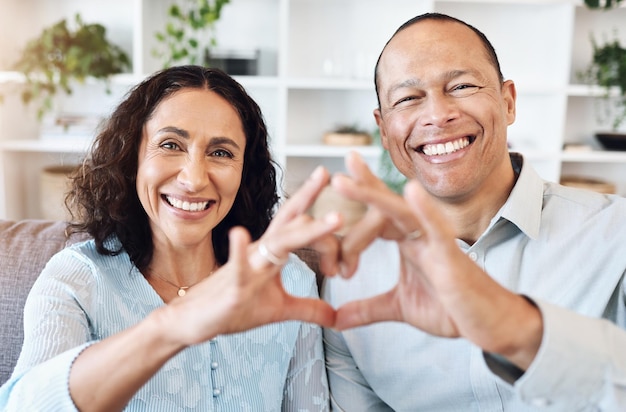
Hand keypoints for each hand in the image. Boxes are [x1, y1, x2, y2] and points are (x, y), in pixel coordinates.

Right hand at [160, 166, 342, 345]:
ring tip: (333, 219)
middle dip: (307, 196)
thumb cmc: (231, 309)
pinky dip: (239, 250)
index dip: (324, 227)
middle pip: (289, 220)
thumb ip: (307, 308)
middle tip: (326, 172)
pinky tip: (239, 234)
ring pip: (278, 242)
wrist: (191, 322)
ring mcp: (246, 265)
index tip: (347, 243)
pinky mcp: (232, 285)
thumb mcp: (278, 310)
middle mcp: (260, 251)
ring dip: (306, 231)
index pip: (298, 224)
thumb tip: (336, 317)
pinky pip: (237, 266)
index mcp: (271, 252)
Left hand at [331, 152, 542, 368]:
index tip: (334, 190)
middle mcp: (420, 236)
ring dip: (373, 195)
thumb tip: (335, 320)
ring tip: (348, 174)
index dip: (359, 204)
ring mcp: (436, 243)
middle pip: (387, 207)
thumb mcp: (400, 307)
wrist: (490, 324)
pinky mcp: (452, 257)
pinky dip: (425, 210)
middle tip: (340, 167)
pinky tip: (411, 190)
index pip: (378, 217)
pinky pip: (438, 229)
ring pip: (402, 212)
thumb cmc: (451, 309)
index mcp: (408, 242)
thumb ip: (367, 309)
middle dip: (364, 186)